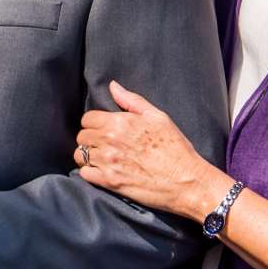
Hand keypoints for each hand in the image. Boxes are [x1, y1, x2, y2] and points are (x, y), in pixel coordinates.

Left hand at [75, 80, 224, 219]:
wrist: (187, 182)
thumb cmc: (177, 148)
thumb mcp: (159, 117)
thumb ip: (132, 101)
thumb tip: (113, 86)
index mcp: (120, 122)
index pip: (88, 118)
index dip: (95, 123)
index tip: (104, 129)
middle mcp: (110, 141)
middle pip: (82, 136)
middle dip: (91, 139)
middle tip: (105, 144)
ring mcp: (108, 162)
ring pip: (80, 155)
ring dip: (88, 155)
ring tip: (102, 158)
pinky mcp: (109, 182)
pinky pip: (84, 173)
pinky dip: (90, 172)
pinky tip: (102, 171)